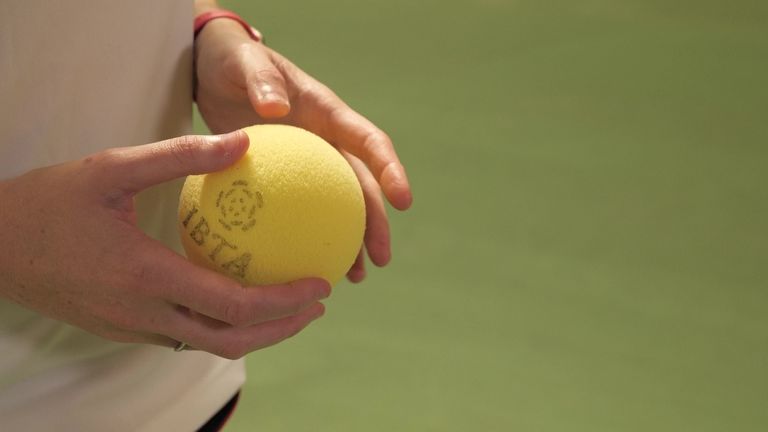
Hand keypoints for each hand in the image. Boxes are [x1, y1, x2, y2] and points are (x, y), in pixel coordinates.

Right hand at [0, 131, 329, 358]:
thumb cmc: (49, 202)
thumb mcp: (112, 168)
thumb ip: (180, 156)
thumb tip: (243, 144)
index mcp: (146, 277)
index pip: (234, 305)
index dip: (285, 302)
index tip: (321, 285)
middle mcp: (143, 314)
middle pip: (230, 341)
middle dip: (283, 329)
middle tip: (317, 304)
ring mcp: (131, 329)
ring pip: (208, 344)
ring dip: (255, 332)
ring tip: (287, 306)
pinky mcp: (122, 329)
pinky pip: (183, 335)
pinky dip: (221, 324)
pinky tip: (234, 295)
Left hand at [194, 19, 412, 281]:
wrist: (212, 69)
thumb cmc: (233, 60)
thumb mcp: (243, 63)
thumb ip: (261, 81)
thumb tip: (275, 108)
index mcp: (328, 114)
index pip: (369, 143)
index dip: (390, 170)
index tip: (404, 201)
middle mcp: (326, 141)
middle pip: (362, 186)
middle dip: (377, 223)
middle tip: (381, 259)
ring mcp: (308, 163)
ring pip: (337, 206)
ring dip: (350, 240)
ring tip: (354, 277)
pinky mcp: (286, 178)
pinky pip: (300, 211)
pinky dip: (305, 237)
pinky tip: (300, 266)